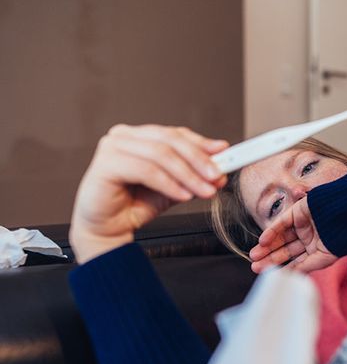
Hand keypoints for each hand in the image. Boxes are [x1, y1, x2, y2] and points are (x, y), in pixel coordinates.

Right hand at [70, 124, 228, 262]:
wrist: (108, 229)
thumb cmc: (135, 205)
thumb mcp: (174, 187)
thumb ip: (193, 176)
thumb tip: (220, 172)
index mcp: (139, 136)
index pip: (176, 134)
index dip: (201, 143)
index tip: (224, 153)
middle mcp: (124, 136)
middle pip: (170, 141)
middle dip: (198, 159)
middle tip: (217, 175)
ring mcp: (112, 147)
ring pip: (161, 155)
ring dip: (188, 174)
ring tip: (204, 190)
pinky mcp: (105, 164)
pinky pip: (146, 171)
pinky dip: (169, 184)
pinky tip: (183, 195)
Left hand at [249, 197, 336, 273]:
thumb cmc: (341, 237)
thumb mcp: (324, 258)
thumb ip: (306, 267)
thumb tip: (290, 277)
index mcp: (317, 250)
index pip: (296, 261)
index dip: (282, 268)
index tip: (268, 275)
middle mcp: (309, 238)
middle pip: (285, 250)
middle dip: (270, 259)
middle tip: (255, 267)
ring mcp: (303, 224)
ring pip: (281, 237)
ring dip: (267, 247)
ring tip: (254, 256)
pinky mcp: (298, 212)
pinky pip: (281, 223)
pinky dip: (271, 232)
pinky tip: (262, 241)